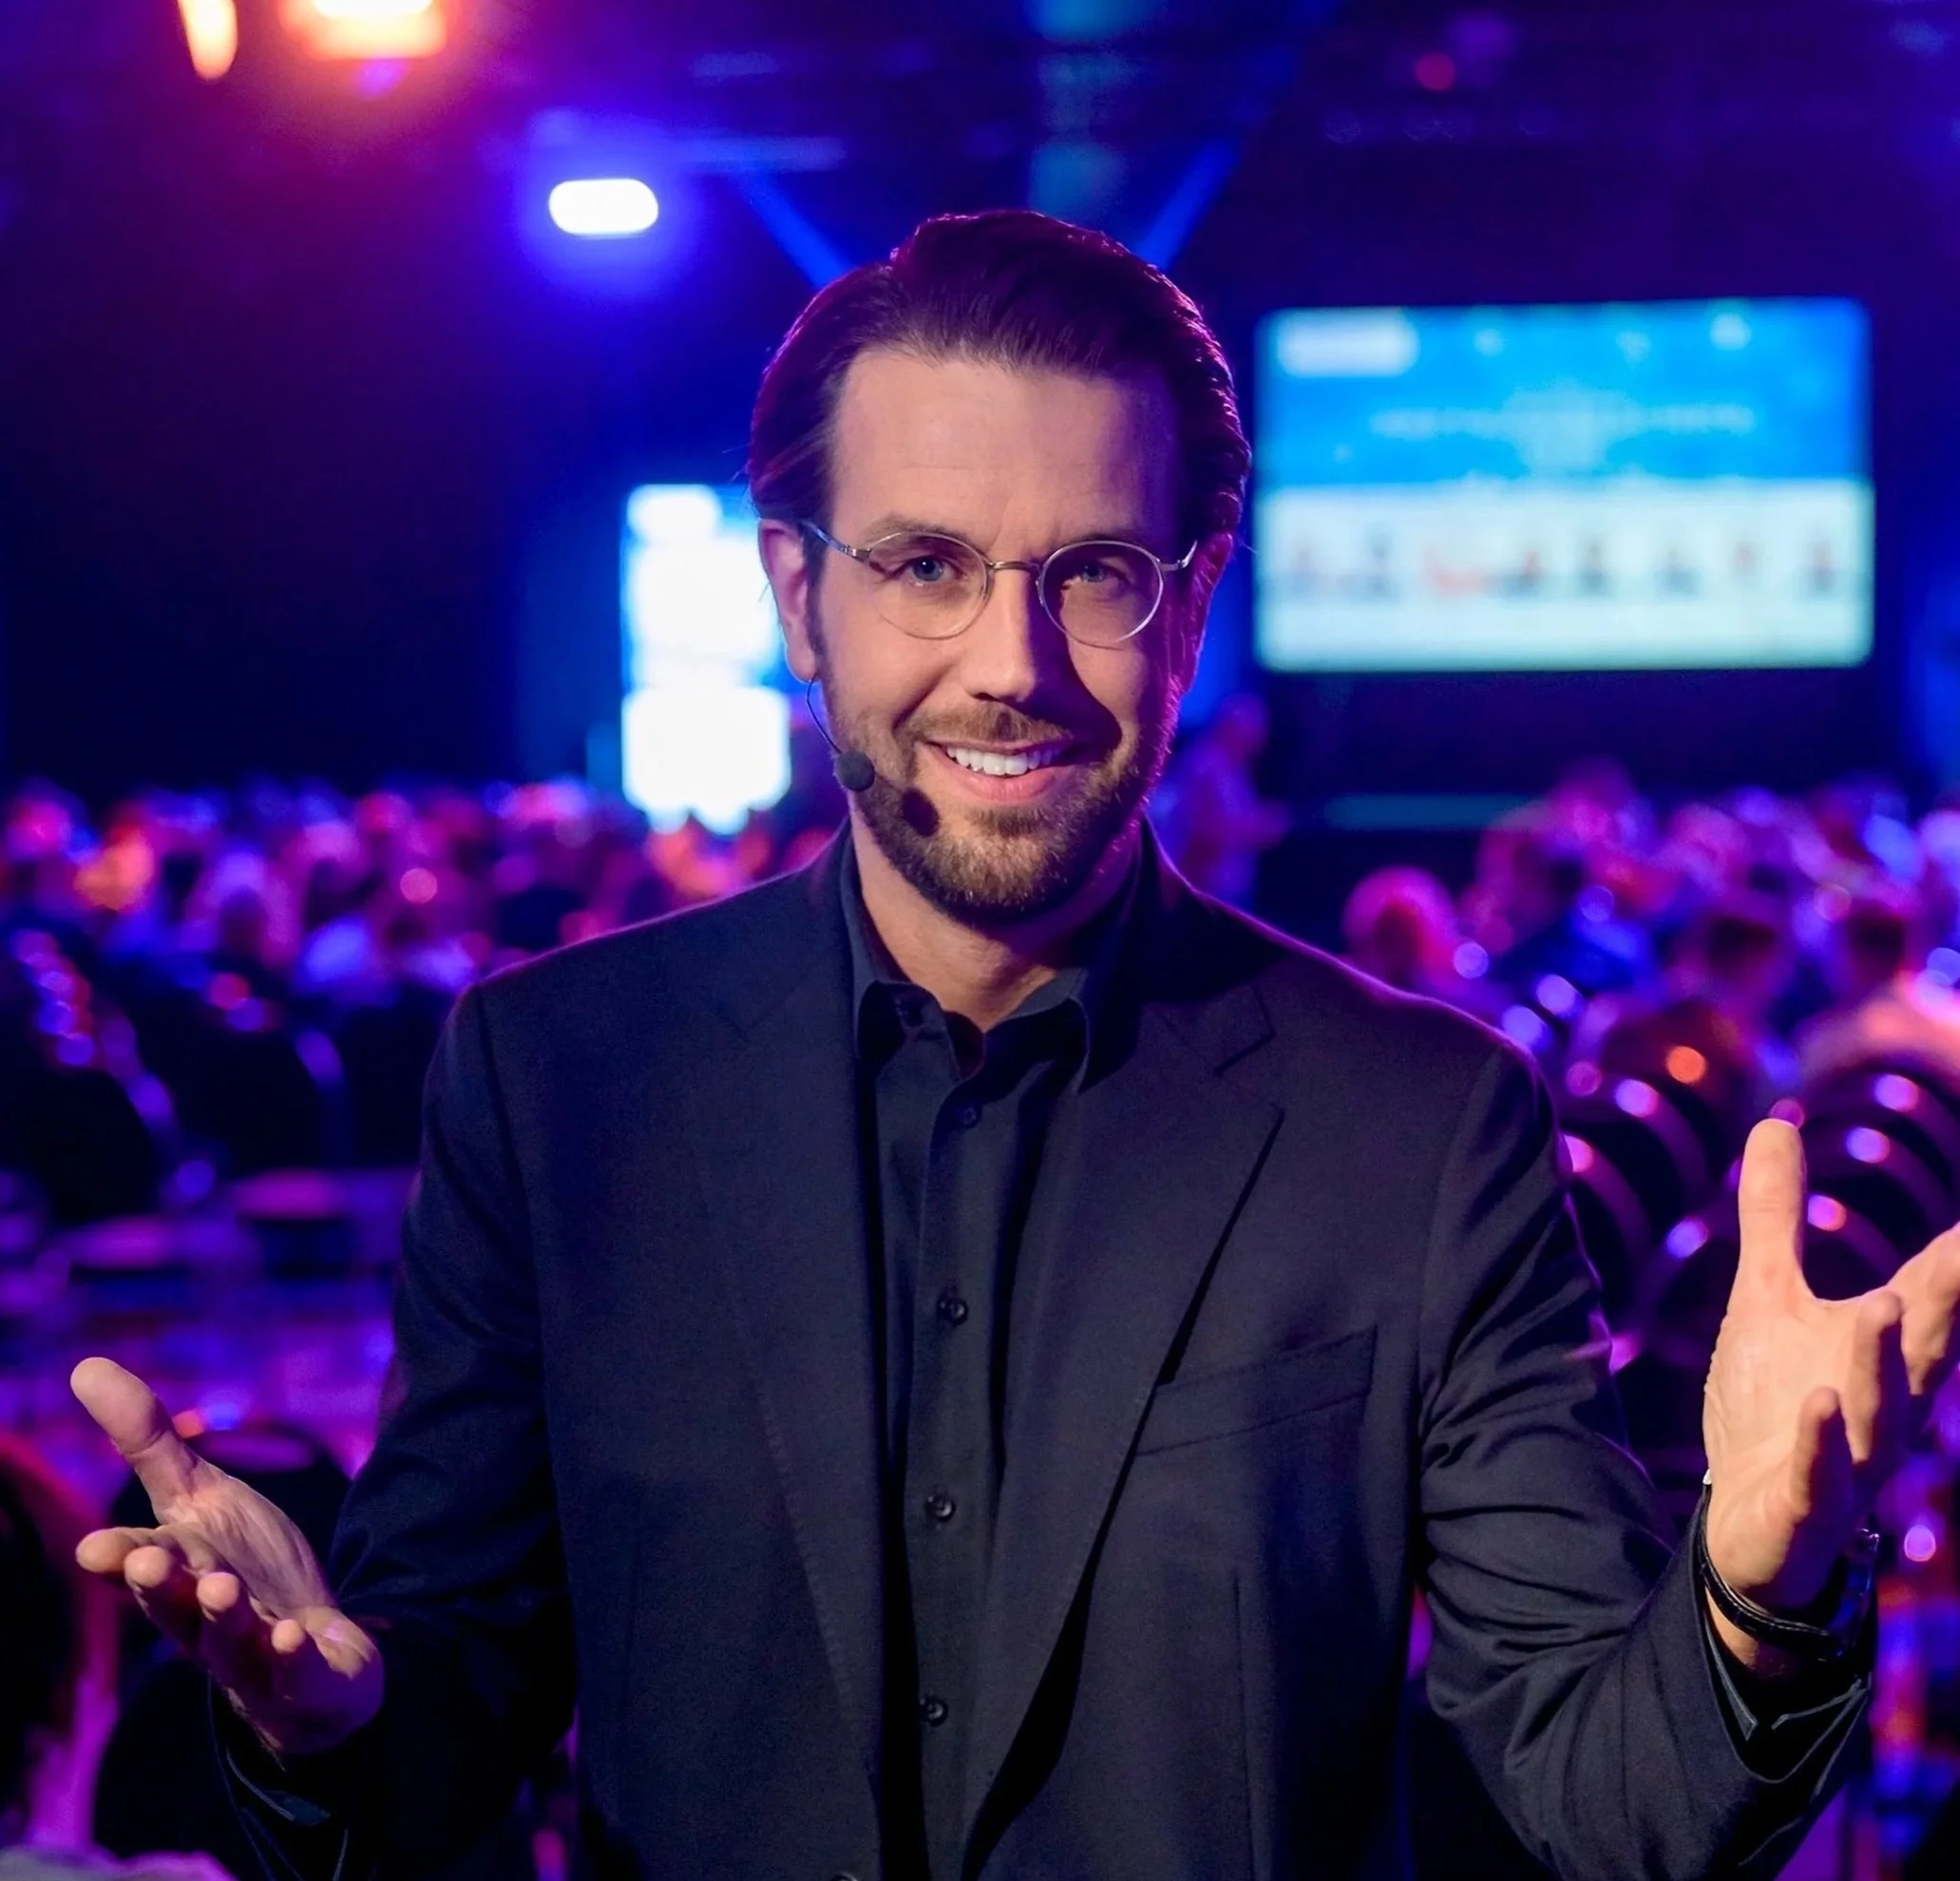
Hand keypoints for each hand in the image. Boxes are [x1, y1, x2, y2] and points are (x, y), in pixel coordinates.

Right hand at [70, 1357, 383, 1757]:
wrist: (313, 1652)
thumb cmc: (243, 1569)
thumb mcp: (202, 1498)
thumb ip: (148, 1442)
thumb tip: (85, 1366)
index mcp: (180, 1573)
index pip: (143, 1564)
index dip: (122, 1557)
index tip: (97, 1548)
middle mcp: (207, 1620)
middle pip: (178, 1605)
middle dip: (161, 1585)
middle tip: (148, 1561)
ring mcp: (255, 1654)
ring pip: (231, 1639)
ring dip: (224, 1616)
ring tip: (223, 1589)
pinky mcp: (306, 1675)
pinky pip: (296, 1670)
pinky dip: (291, 1656)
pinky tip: (291, 1637)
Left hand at [1703, 1120, 1959, 1619]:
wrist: (1755, 1524)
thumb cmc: (1776, 1402)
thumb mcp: (1769, 1298)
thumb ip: (1776, 1217)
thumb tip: (1774, 1122)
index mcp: (1885, 1351)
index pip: (1934, 1293)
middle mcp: (1882, 1403)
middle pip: (1921, 1349)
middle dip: (1939, 1301)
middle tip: (1957, 1252)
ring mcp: (1849, 1459)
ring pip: (1877, 1412)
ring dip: (1880, 1361)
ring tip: (1884, 1303)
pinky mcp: (1805, 1504)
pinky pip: (1818, 1476)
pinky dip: (1820, 1443)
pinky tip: (1816, 1404)